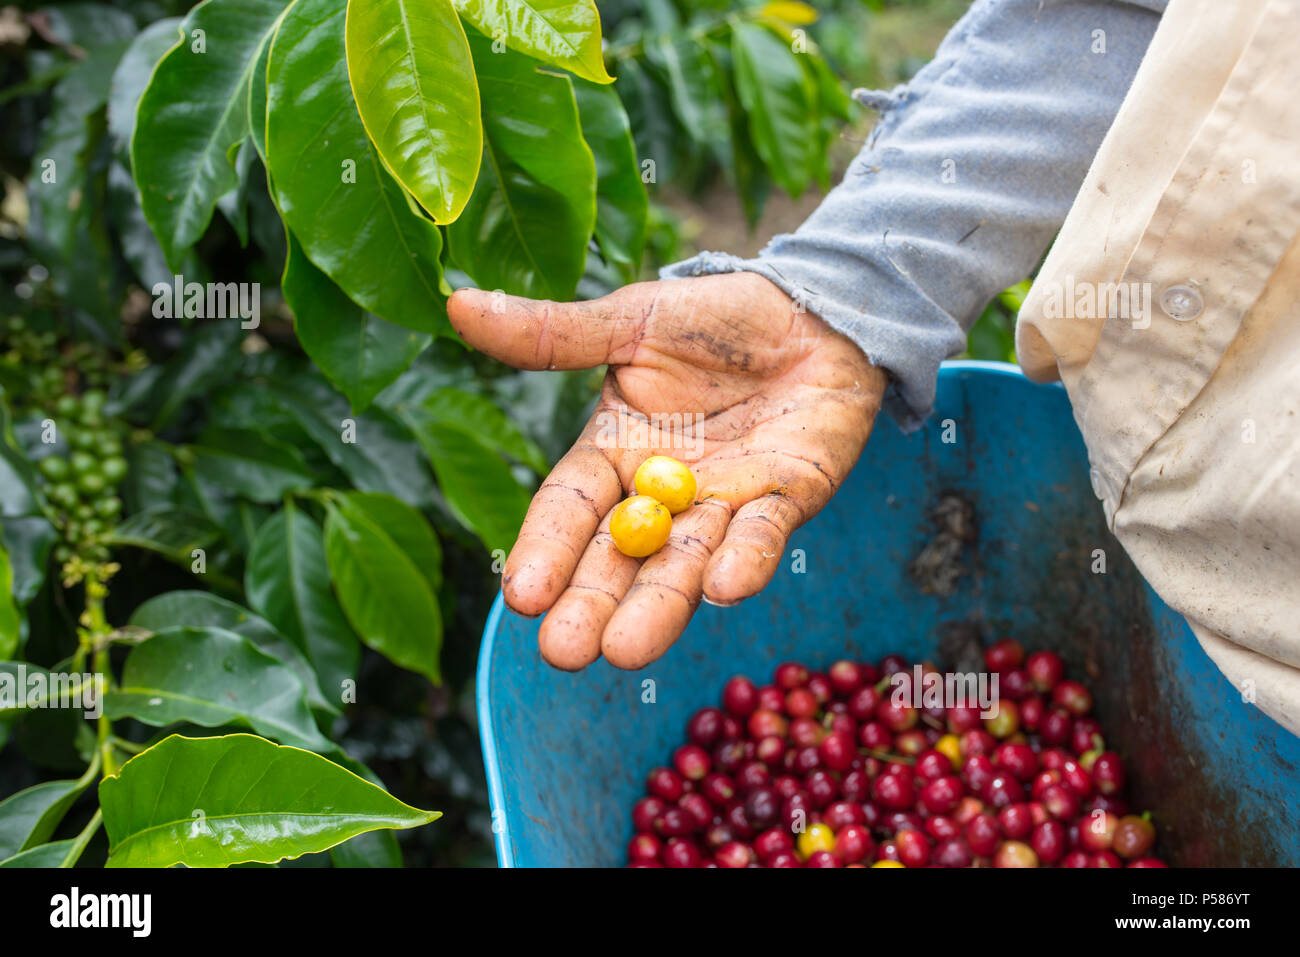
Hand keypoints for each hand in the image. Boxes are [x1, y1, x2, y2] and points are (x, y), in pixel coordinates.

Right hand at [447, 272, 887, 669]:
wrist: (814, 311)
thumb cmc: (715, 317)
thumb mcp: (630, 322)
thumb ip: (554, 334)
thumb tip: (456, 303)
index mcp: (615, 454)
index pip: (570, 510)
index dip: (546, 550)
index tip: (522, 598)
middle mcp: (663, 495)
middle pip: (621, 558)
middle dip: (593, 604)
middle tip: (564, 652)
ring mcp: (725, 503)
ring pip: (686, 562)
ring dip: (659, 606)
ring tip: (626, 652)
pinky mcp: (788, 500)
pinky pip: (764, 534)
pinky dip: (746, 560)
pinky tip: (724, 589)